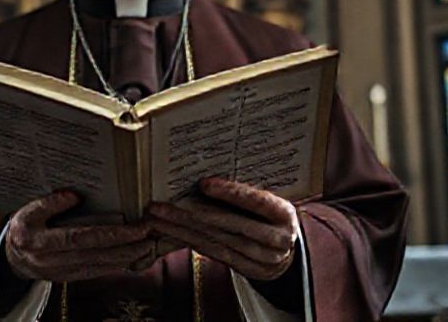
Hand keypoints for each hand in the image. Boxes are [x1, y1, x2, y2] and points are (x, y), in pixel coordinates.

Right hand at [5, 190, 155, 281]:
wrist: (11, 259)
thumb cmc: (22, 230)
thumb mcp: (28, 211)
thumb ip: (50, 202)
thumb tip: (74, 196)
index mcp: (41, 242)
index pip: (82, 238)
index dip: (110, 234)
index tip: (134, 227)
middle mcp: (53, 261)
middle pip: (96, 254)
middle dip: (126, 246)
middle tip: (149, 236)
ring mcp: (62, 273)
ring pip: (100, 266)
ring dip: (126, 257)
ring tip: (147, 245)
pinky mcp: (69, 279)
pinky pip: (96, 273)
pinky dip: (116, 266)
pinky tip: (131, 258)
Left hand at [147, 178, 297, 280]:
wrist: (289, 252)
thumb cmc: (273, 217)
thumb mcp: (272, 201)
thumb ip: (249, 192)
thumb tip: (208, 176)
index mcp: (285, 215)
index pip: (257, 201)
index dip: (230, 193)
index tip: (203, 184)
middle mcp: (276, 239)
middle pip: (229, 224)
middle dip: (191, 213)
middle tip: (162, 204)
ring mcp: (262, 258)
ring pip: (216, 240)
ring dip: (182, 229)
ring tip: (158, 217)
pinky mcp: (247, 270)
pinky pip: (214, 253)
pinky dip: (190, 241)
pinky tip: (172, 232)